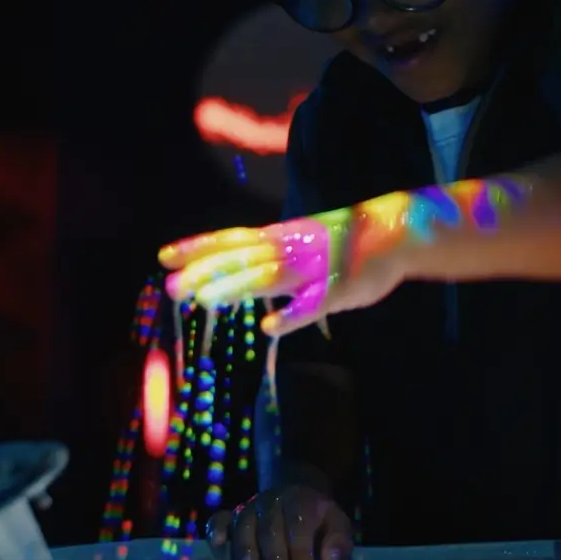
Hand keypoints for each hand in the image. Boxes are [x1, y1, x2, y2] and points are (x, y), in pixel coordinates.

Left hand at [159, 206, 406, 336]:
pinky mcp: (337, 290)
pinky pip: (312, 305)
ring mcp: (311, 269)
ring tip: (204, 301)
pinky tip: (270, 328)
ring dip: (236, 288)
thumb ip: (272, 256)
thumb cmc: (348, 241)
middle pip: (241, 259)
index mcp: (280, 237)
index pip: (231, 240)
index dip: (198, 248)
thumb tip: (240, 268)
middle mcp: (289, 249)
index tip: (164, 256)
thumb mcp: (301, 242)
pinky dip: (291, 317)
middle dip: (206, 272)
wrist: (396, 231)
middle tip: (172, 288)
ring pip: (268, 278)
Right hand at [205, 485, 353, 559]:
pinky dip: (215, 531)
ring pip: (244, 527)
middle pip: (270, 528)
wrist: (295, 494)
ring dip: (246, 551)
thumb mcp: (337, 523)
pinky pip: (219, 520)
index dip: (301, 552)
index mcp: (299, 500)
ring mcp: (248, 507)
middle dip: (275, 557)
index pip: (299, 525)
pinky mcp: (232, 515)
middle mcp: (271, 501)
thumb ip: (338, 540)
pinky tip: (217, 546)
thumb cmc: (318, 519)